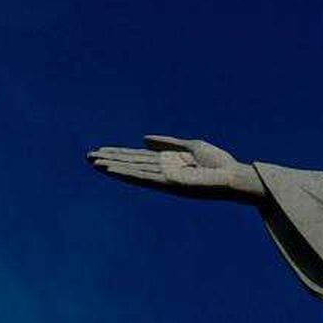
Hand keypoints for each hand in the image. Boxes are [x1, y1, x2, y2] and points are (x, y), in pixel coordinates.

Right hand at [88, 134, 265, 200]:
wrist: (235, 176)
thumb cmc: (219, 163)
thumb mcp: (191, 146)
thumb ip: (167, 143)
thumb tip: (143, 138)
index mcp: (168, 164)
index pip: (138, 158)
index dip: (118, 154)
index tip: (100, 151)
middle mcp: (163, 173)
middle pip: (132, 164)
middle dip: (110, 160)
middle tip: (87, 156)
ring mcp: (165, 179)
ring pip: (133, 172)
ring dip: (113, 167)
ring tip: (94, 163)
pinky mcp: (170, 184)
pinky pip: (144, 177)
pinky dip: (127, 174)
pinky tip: (112, 170)